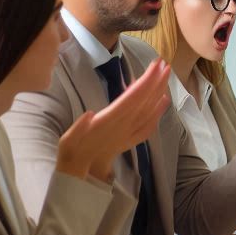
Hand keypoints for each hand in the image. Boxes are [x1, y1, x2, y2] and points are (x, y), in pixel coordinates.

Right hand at [56, 60, 170, 180]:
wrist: (81, 171)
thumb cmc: (72, 151)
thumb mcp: (69, 140)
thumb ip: (79, 128)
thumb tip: (89, 114)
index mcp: (110, 121)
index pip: (132, 98)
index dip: (145, 81)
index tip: (155, 66)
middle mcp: (124, 126)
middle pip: (145, 100)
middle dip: (156, 81)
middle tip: (165, 63)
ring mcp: (130, 132)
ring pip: (149, 110)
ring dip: (159, 92)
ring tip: (166, 75)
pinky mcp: (132, 138)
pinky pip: (150, 124)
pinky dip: (159, 111)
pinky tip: (164, 100)